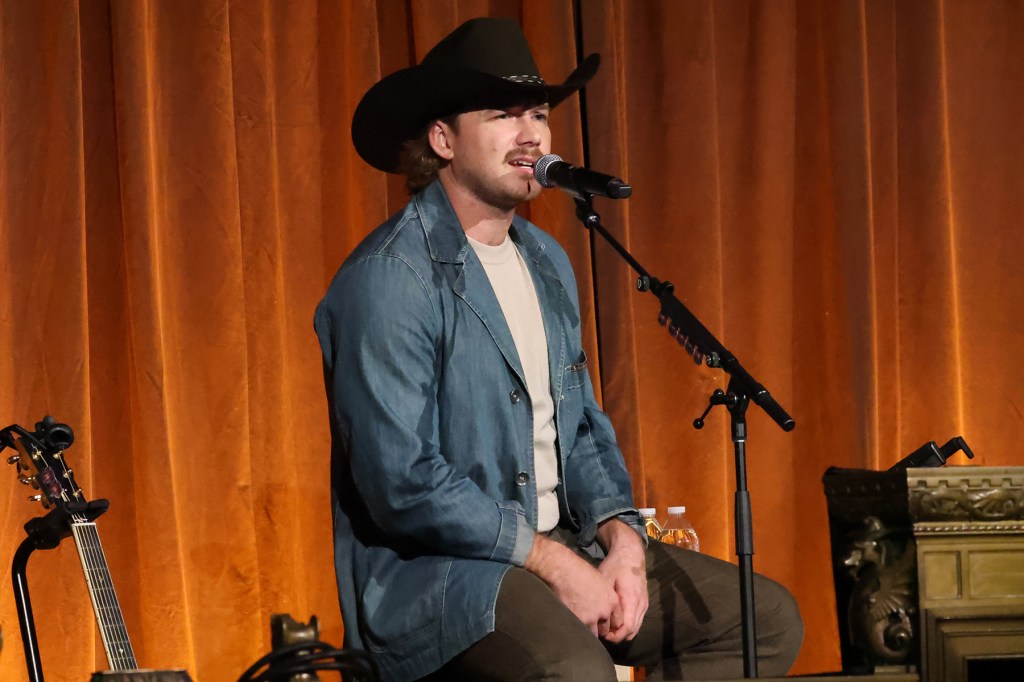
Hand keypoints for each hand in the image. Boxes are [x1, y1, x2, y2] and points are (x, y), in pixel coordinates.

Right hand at [524, 533, 620, 637]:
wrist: (563, 570)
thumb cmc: (579, 571)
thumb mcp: (600, 582)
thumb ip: (604, 597)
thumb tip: (601, 605)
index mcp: (612, 600)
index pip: (617, 620)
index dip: (609, 622)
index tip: (602, 622)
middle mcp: (605, 611)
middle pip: (606, 629)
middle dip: (598, 628)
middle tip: (590, 624)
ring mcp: (592, 618)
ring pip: (594, 633)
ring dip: (588, 630)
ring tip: (580, 625)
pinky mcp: (578, 621)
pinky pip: (581, 632)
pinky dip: (577, 630)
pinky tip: (572, 624)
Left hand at [596, 520, 648, 642]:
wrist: (630, 554)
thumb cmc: (615, 566)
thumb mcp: (604, 580)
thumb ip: (603, 600)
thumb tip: (593, 617)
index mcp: (631, 599)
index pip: (626, 627)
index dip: (615, 635)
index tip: (602, 635)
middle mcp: (640, 604)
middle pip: (632, 631)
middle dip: (618, 636)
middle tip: (603, 634)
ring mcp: (644, 604)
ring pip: (636, 627)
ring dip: (623, 632)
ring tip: (608, 629)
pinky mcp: (644, 603)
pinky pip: (638, 620)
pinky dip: (628, 625)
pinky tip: (616, 622)